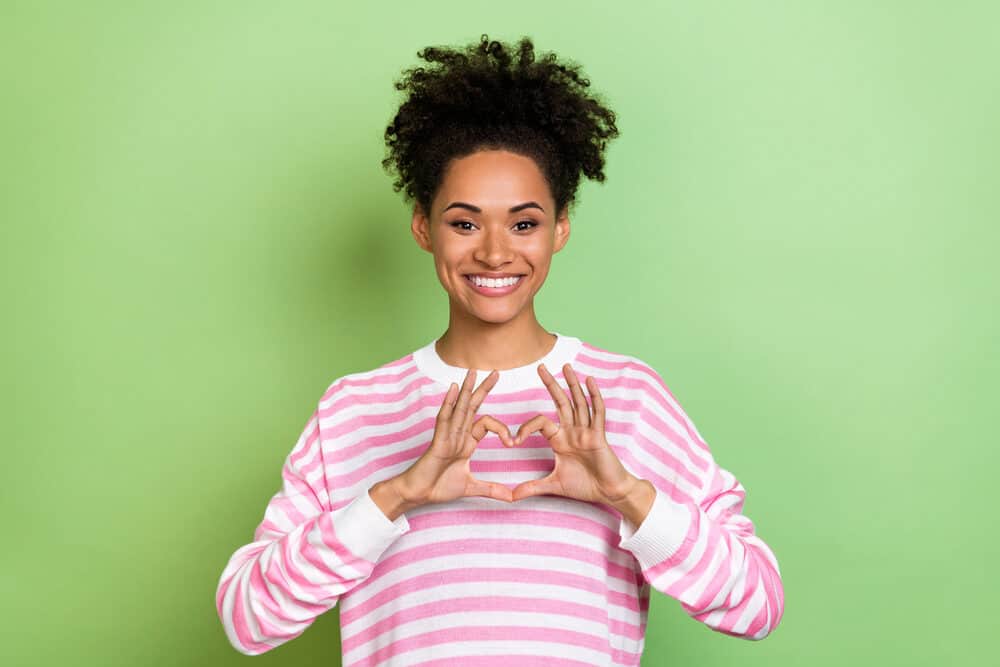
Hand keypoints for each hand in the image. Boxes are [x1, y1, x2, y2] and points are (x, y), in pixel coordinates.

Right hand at [396, 367, 515, 506]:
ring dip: (467, 390)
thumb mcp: (471, 487)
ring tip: (473, 372)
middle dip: (484, 389)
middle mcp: (457, 434)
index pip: (486, 424)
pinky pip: (444, 419)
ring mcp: (446, 436)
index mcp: (465, 442)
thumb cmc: (438, 487)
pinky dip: (449, 403)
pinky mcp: (438, 441)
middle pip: (472, 407)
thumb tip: (511, 498)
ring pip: (459, 408)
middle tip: (496, 372)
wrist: (418, 494)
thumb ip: (491, 489)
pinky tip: (454, 388)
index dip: (502, 429)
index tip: (512, 442)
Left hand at [511, 362, 636, 504]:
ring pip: (579, 403)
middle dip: (551, 384)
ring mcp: (587, 431)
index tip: (512, 441)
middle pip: (561, 402)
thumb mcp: (554, 485)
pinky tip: (590, 381)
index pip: (541, 422)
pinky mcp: (599, 436)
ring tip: (566, 366)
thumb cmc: (585, 486)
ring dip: (572, 384)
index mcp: (560, 439)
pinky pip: (597, 413)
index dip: (525, 427)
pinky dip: (594, 397)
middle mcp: (572, 431)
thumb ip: (532, 487)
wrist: (608, 493)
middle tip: (540, 367)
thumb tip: (510, 496)